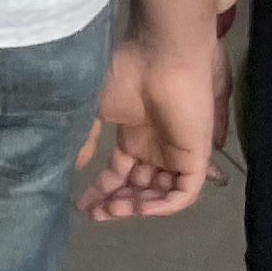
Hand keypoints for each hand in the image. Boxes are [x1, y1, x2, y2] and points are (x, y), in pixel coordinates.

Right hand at [76, 34, 225, 219]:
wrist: (160, 57)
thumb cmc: (124, 75)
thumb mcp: (95, 108)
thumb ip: (87, 139)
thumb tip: (76, 165)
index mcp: (134, 137)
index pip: (122, 173)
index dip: (104, 190)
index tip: (83, 204)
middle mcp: (156, 148)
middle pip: (139, 186)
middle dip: (117, 202)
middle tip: (95, 213)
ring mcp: (176, 153)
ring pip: (160, 193)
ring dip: (137, 206)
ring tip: (112, 210)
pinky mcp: (195, 157)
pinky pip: (183, 193)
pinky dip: (163, 206)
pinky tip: (139, 208)